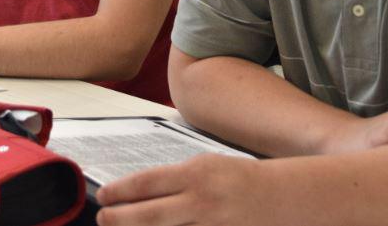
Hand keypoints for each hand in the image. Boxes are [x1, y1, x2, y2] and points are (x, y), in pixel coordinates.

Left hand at [97, 154, 263, 225]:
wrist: (285, 197)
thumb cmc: (238, 180)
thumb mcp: (204, 167)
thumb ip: (173, 181)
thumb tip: (136, 194)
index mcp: (195, 174)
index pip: (147, 183)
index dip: (119, 191)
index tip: (102, 196)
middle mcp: (201, 201)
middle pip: (149, 215)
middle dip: (119, 219)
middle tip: (102, 219)